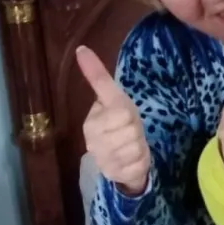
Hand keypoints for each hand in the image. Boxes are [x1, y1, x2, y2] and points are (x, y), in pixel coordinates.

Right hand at [77, 46, 150, 195]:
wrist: (118, 159)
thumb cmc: (116, 124)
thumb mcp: (112, 99)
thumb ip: (97, 76)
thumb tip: (81, 48)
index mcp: (91, 123)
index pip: (121, 112)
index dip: (128, 114)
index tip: (123, 116)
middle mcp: (94, 143)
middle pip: (131, 128)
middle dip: (136, 129)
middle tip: (130, 131)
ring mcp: (104, 161)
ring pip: (136, 146)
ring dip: (140, 145)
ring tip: (131, 144)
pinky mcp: (117, 176)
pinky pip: (139, 164)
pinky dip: (141, 161)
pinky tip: (133, 159)